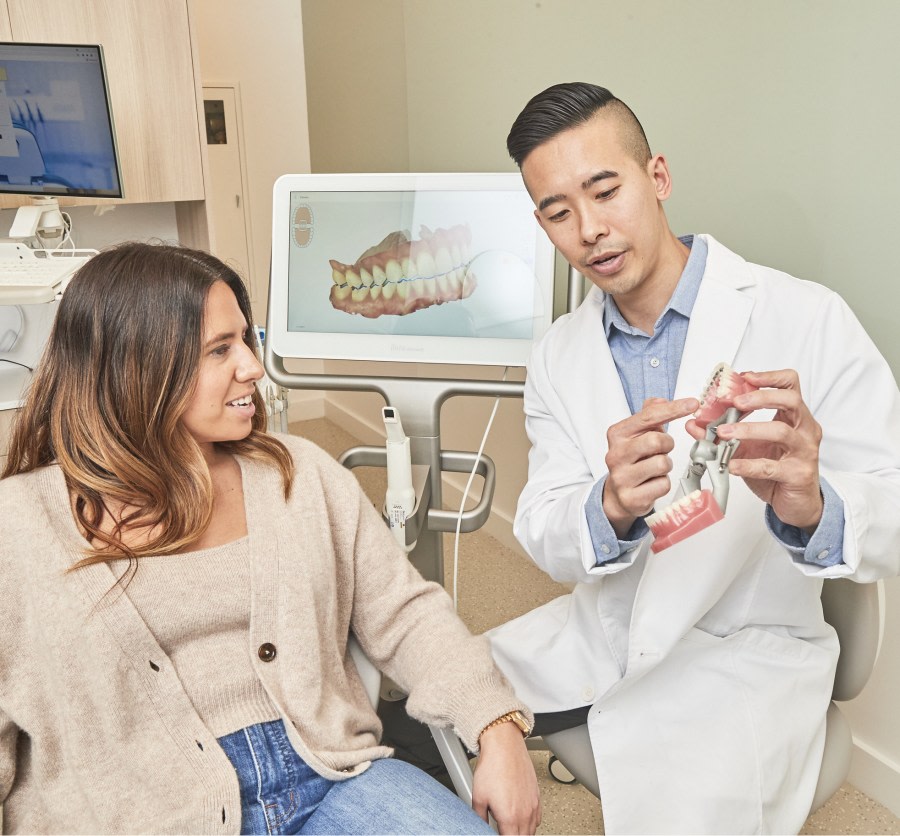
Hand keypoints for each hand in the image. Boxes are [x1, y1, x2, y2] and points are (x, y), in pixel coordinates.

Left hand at [472, 721, 540, 834]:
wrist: (504, 744)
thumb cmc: (492, 766)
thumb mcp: (478, 796)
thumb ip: (479, 817)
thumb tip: (480, 825)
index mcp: (510, 818)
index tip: (497, 833)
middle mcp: (525, 813)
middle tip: (502, 830)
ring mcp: (533, 804)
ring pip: (532, 830)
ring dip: (522, 832)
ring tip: (510, 827)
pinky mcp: (537, 796)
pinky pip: (537, 818)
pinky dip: (530, 823)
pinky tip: (521, 818)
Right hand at [603, 397, 699, 537]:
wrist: (618, 495)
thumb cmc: (632, 460)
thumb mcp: (636, 435)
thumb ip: (649, 415)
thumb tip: (661, 401)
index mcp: (617, 434)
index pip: (648, 416)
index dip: (674, 409)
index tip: (692, 404)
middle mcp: (615, 454)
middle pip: (657, 440)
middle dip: (667, 444)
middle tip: (661, 450)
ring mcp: (621, 477)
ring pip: (662, 464)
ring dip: (665, 465)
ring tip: (654, 468)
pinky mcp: (631, 497)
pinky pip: (663, 485)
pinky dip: (663, 483)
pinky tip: (652, 483)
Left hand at [685, 369, 823, 530]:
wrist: (796, 502)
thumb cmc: (777, 469)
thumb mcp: (747, 446)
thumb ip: (723, 432)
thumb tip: (693, 423)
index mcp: (795, 417)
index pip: (791, 384)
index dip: (769, 377)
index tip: (745, 377)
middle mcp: (804, 429)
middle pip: (791, 400)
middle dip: (760, 397)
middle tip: (735, 403)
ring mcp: (804, 451)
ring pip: (780, 431)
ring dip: (747, 429)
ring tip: (723, 433)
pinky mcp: (798, 474)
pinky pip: (771, 466)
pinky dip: (748, 464)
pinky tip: (731, 464)